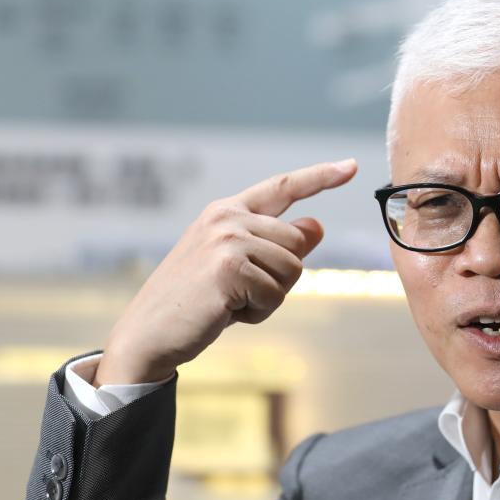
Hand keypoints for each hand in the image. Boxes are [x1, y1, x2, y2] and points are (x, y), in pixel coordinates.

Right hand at [93, 158, 357, 385]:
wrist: (148, 333)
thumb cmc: (195, 302)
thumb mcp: (239, 267)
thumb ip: (276, 245)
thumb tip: (318, 225)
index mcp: (227, 212)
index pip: (283, 187)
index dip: (320, 176)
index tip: (351, 166)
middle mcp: (228, 218)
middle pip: (299, 243)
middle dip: (280, 277)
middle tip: (238, 293)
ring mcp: (228, 240)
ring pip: (292, 270)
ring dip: (268, 298)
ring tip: (229, 302)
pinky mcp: (229, 268)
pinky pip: (275, 295)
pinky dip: (257, 313)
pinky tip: (225, 313)